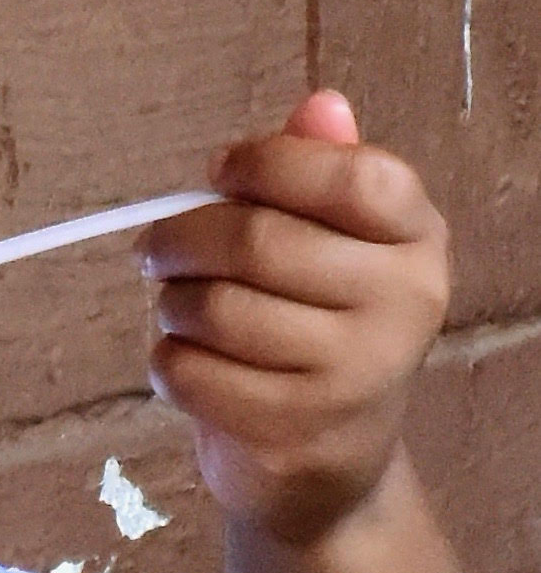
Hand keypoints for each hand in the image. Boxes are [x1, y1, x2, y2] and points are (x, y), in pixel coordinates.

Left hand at [140, 92, 450, 544]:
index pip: (351, 176)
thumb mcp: (338, 247)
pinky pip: (191, 372)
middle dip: (183, 239)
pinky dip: (168, 360)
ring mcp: (353, 376)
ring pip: (216, 309)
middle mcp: (403, 306)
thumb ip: (324, 173)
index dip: (268, 165)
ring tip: (178, 309)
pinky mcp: (293, 432)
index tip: (216, 172)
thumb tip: (319, 106)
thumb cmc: (321, 332)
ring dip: (172, 304)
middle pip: (259, 240)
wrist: (331, 467)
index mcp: (418, 240)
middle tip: (153, 249)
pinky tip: (185, 361)